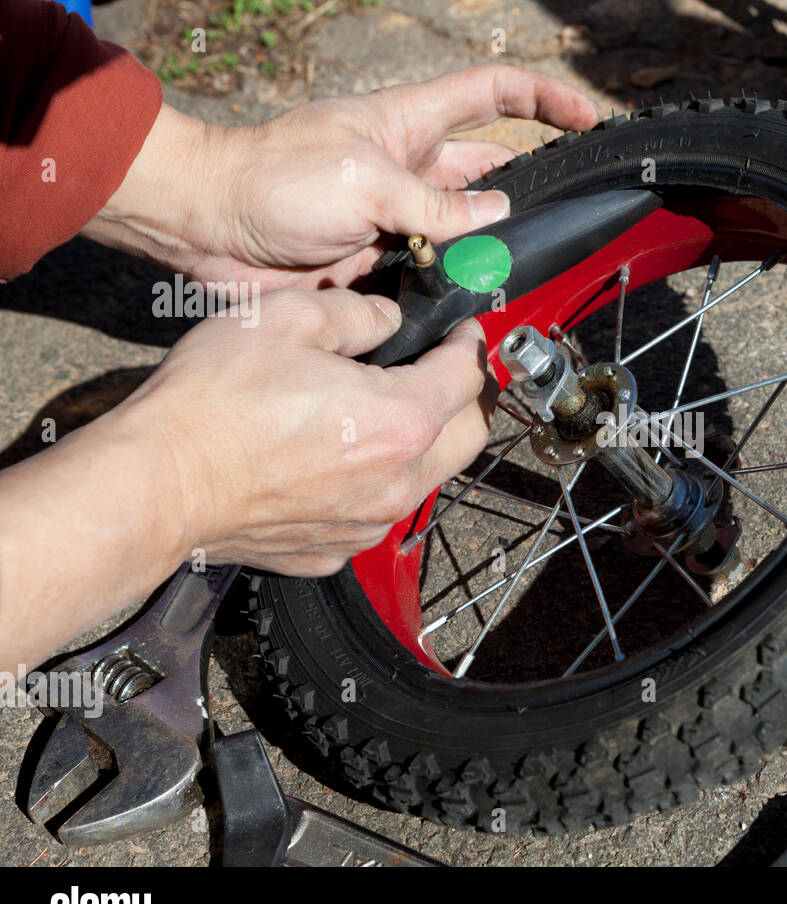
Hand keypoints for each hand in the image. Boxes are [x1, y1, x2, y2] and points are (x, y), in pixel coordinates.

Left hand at [83, 65, 599, 289]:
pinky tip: (470, 303)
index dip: (542, 101)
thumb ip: (436, 204)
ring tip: (509, 273)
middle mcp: (411, 170)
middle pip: (490, 175)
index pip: (492, 95)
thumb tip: (497, 218)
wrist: (207, 230)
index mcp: (409, 125)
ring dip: (486, 252)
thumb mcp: (364, 182)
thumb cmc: (272, 180)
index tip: (587, 119)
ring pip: (466, 233)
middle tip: (558, 223)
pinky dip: (452, 287)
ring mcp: (398, 218)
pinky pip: (433, 273)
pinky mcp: (381, 262)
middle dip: (524, 195)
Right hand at [116, 288, 496, 575]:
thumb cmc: (214, 404)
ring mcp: (368, 523)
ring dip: (423, 443)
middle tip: (444, 370)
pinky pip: (375, 512)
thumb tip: (388, 319)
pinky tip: (341, 458)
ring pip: (426, 478)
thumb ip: (358, 314)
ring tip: (388, 410)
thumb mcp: (288, 319)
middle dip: (466, 398)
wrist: (158, 484)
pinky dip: (374, 482)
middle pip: (468, 436)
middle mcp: (398, 482)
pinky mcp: (335, 549)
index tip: (462, 332)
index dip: (469, 345)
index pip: (466, 378)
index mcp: (401, 421)